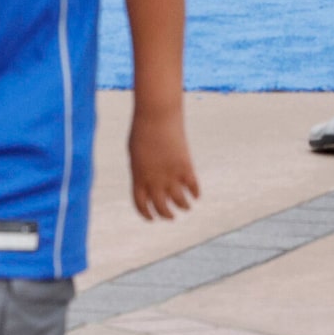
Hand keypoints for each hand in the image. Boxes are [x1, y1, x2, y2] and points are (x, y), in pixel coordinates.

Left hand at [127, 105, 199, 219]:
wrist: (156, 115)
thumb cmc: (143, 130)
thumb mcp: (136, 153)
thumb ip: (142, 169)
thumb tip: (150, 179)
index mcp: (138, 178)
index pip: (141, 205)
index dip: (147, 215)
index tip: (153, 218)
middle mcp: (154, 181)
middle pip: (161, 207)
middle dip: (167, 215)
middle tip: (171, 217)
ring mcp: (170, 175)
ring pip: (179, 201)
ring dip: (183, 207)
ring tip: (187, 208)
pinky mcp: (185, 166)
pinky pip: (192, 186)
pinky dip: (195, 192)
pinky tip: (197, 195)